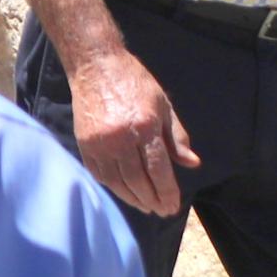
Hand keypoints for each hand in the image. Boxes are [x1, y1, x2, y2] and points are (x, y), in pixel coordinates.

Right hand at [62, 44, 198, 216]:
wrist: (95, 64)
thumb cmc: (134, 82)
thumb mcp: (163, 105)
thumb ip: (177, 137)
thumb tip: (192, 164)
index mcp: (145, 127)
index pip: (159, 170)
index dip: (167, 192)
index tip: (173, 206)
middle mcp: (120, 138)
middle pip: (138, 181)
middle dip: (152, 200)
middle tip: (162, 211)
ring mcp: (99, 142)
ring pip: (118, 182)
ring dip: (133, 199)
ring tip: (146, 207)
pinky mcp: (84, 142)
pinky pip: (99, 174)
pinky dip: (112, 187)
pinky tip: (124, 192)